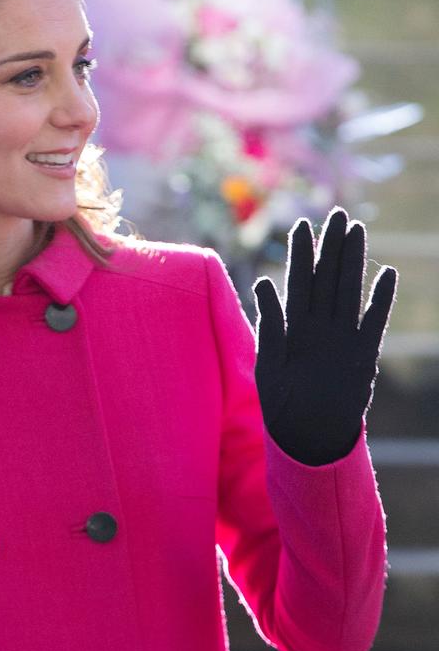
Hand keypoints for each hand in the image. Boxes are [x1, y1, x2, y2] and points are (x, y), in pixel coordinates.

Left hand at [253, 208, 396, 465]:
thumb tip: (263, 284)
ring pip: (348, 291)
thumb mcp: (268, 363)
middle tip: (337, 215)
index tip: (302, 224)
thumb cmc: (281, 402)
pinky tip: (387, 274)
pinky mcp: (362, 354)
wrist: (306, 435)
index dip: (301, 254)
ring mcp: (342, 337)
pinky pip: (373, 321)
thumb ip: (269, 325)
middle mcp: (318, 326)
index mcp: (292, 326)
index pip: (297, 281)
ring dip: (353, 263)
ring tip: (357, 231)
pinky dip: (380, 299)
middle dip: (331, 248)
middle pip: (326, 279)